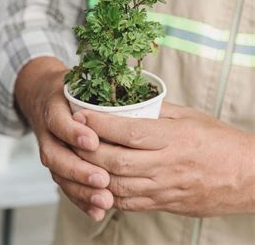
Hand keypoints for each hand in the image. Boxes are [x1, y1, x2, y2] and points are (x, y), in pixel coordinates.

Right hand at [15, 57, 112, 219]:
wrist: (39, 97)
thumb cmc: (66, 88)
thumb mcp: (75, 79)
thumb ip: (96, 84)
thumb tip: (138, 86)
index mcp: (52, 107)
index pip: (59, 121)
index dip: (74, 132)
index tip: (93, 141)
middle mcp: (46, 132)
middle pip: (56, 155)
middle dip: (79, 169)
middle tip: (103, 179)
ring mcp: (49, 150)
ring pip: (59, 174)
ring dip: (81, 190)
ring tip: (104, 201)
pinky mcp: (55, 165)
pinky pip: (64, 185)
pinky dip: (80, 200)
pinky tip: (97, 212)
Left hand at [74, 102, 254, 216]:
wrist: (248, 177)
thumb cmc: (219, 142)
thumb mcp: (190, 117)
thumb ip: (156, 111)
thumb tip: (125, 104)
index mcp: (173, 139)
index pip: (128, 131)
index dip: (99, 124)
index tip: (80, 114)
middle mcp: (166, 165)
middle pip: (115, 160)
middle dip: (86, 150)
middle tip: (71, 138)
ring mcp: (163, 188)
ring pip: (117, 185)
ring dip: (91, 174)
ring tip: (76, 160)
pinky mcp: (163, 204)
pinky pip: (128, 203)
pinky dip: (107, 194)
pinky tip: (95, 182)